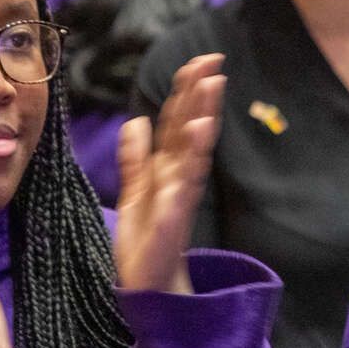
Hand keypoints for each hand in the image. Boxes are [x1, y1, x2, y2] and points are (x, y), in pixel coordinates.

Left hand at [115, 54, 224, 294]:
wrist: (149, 287)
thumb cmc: (145, 241)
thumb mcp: (134, 191)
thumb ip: (135, 157)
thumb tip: (136, 119)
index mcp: (168, 168)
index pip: (177, 122)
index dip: (186, 92)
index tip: (198, 61)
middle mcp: (178, 177)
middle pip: (191, 129)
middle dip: (201, 95)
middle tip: (213, 61)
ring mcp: (179, 197)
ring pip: (193, 152)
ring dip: (202, 120)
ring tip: (211, 89)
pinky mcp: (173, 218)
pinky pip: (182, 187)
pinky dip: (190, 162)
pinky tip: (198, 137)